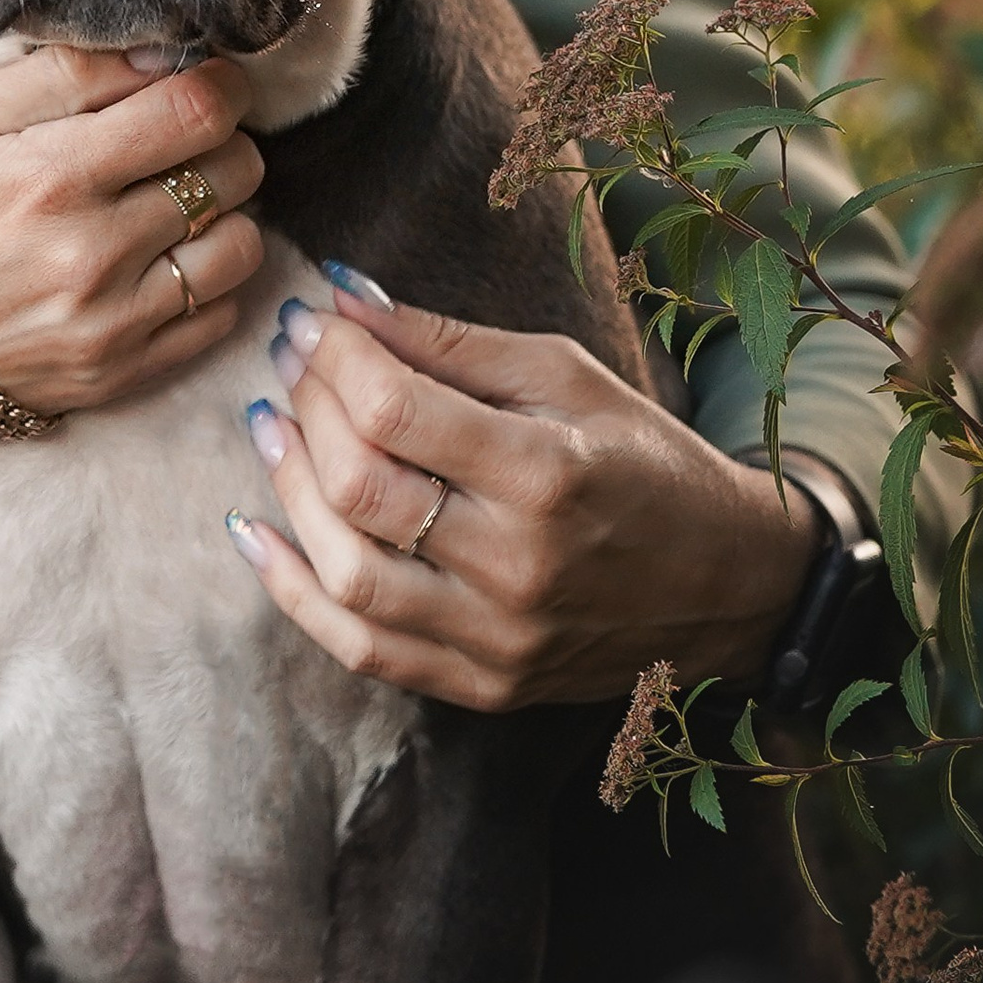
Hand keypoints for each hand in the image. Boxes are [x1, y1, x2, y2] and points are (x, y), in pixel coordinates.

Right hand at [0, 47, 263, 620]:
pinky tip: (159, 259)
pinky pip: (219, 317)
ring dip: (222, 211)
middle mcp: (93, 255)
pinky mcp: (117, 377)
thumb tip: (157, 54)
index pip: (197, 109)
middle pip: (233, 172)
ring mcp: (111, 326)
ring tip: (171, 200)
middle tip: (176, 137)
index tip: (207, 77)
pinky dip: (208, 279)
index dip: (220, 81)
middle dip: (219, 139)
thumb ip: (57, 75)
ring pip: (241, 246)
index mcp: (50, 175)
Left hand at [225, 270, 819, 708]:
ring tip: (271, 427)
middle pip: (362, 490)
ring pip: (348, 576)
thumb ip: (448, 341)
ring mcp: (498, 640)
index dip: (334, 358)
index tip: (307, 320)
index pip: (396, 413)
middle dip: (308, 412)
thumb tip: (341, 297)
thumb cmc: (642, 457)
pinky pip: (362, 651)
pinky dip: (294, 593)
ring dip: (288, 492)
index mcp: (547, 474)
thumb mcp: (563, 374)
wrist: (728, 584)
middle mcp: (517, 567)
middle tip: (292, 365)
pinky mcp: (484, 685)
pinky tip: (254, 532)